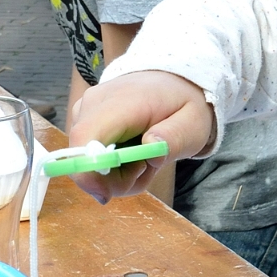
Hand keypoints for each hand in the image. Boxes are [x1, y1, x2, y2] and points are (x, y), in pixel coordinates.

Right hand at [64, 69, 213, 202]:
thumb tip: (149, 149)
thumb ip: (174, 138)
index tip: (106, 195)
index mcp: (120, 102)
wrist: (172, 81)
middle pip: (84, 160)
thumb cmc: (183, 104)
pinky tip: (133, 150)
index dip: (87, 173)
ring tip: (145, 155)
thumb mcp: (193, 124)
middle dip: (116, 178)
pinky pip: (91, 158)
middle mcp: (92, 104)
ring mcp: (84, 112)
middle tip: (148, 166)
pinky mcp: (83, 121)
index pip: (84, 138)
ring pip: (89, 164)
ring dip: (119, 173)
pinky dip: (114, 165)